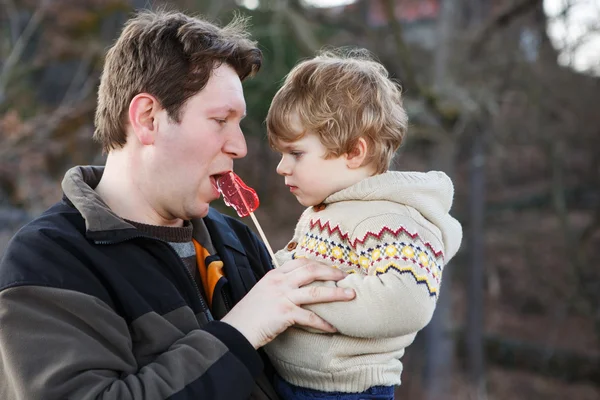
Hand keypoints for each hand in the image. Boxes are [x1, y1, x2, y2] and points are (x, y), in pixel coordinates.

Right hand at [220, 258, 354, 347]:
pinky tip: (333, 327)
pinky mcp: (285, 313)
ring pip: (316, 292)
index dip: (319, 264)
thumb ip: (279, 286)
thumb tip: (297, 288)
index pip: (301, 262)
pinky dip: (324, 323)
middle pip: (311, 270)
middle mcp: (279, 282)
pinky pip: (310, 317)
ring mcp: (282, 296)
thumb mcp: (263, 292)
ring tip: (351, 296)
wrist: (236, 329)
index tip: (331, 268)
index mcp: (274, 274)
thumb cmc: (249, 314)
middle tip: (346, 277)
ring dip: (337, 294)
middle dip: (331, 272)